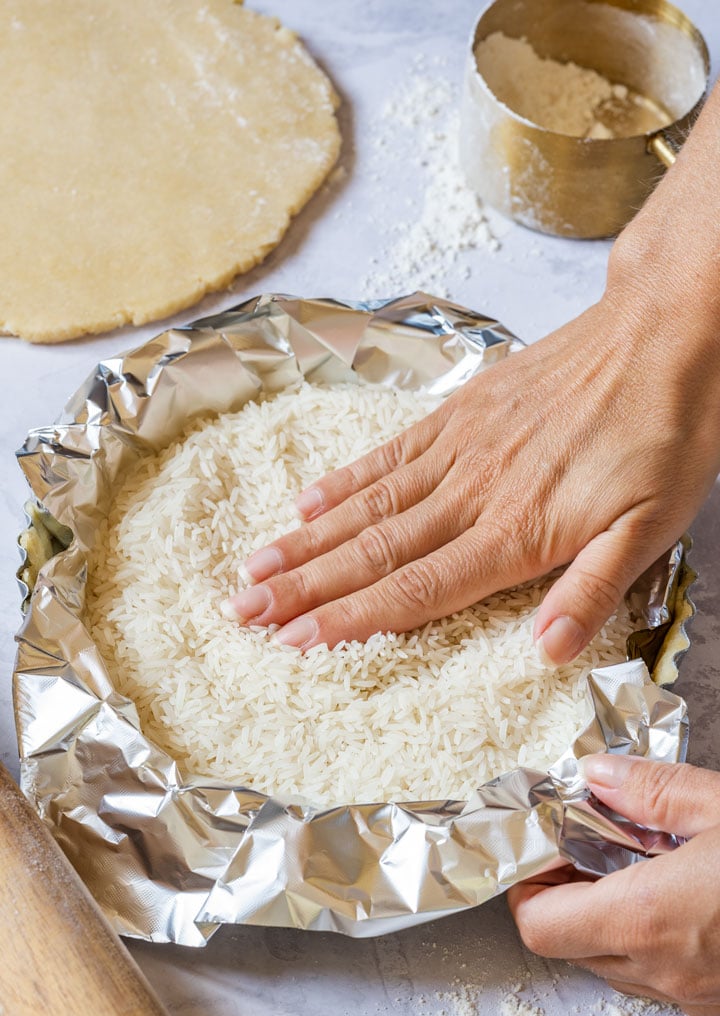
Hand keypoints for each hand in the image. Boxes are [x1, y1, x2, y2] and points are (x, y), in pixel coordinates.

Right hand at [222, 280, 719, 652]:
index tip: (294, 641)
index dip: (352, 619)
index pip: (417, 588)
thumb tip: (548, 651)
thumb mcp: (655, 525)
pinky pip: (391, 452)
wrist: (665, 331)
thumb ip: (593, 588)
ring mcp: (460, 447)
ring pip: (369, 505)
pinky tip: (309, 500)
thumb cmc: (666, 434)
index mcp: (517, 530)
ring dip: (308, 540)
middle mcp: (474, 492)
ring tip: (255, 566)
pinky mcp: (460, 411)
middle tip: (243, 610)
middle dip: (304, 587)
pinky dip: (345, 481)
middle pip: (374, 550)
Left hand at [507, 754, 719, 1015]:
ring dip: (605, 919)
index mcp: (650, 917)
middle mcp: (664, 968)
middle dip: (564, 895)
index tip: (540, 847)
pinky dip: (649, 941)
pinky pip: (659, 979)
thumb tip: (599, 775)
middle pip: (568, 945)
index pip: (540, 924)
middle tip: (582, 845)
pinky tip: (679, 894)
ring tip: (634, 863)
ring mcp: (695, 995)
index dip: (526, 885)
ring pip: (612, 966)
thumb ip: (651, 788)